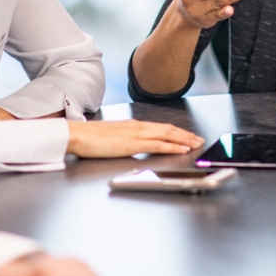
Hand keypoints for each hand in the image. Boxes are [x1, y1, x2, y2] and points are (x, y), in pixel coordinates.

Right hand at [67, 120, 203, 156]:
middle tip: (198, 139)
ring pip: (167, 135)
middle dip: (185, 135)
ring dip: (184, 139)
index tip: (187, 136)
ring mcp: (136, 134)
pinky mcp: (133, 143)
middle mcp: (138, 126)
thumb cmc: (90, 138)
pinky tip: (181, 149)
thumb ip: (125, 140)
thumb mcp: (112, 137)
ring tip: (195, 144)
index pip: (160, 127)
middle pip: (168, 129)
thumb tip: (133, 146)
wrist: (77, 134)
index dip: (176, 131)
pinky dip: (172, 146)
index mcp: (133, 125)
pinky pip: (157, 144)